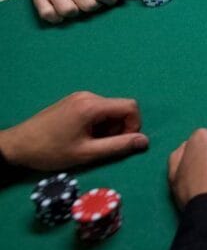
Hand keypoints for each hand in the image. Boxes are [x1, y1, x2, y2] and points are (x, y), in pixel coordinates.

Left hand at [0, 91, 147, 170]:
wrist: (17, 146)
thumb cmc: (52, 151)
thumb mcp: (87, 153)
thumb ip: (118, 146)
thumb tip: (144, 141)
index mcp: (92, 106)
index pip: (130, 107)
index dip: (134, 125)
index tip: (122, 142)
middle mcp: (88, 96)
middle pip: (119, 108)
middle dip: (119, 128)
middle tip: (102, 146)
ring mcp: (79, 97)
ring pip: (109, 109)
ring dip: (108, 127)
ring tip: (90, 143)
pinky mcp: (73, 101)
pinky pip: (97, 109)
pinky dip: (97, 123)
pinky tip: (82, 136)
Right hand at [9, 0, 127, 22]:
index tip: (110, 0)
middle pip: (87, 4)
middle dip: (94, 6)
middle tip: (91, 1)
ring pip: (69, 11)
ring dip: (76, 12)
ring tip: (76, 5)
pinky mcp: (38, 0)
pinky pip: (50, 16)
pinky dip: (57, 17)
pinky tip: (61, 10)